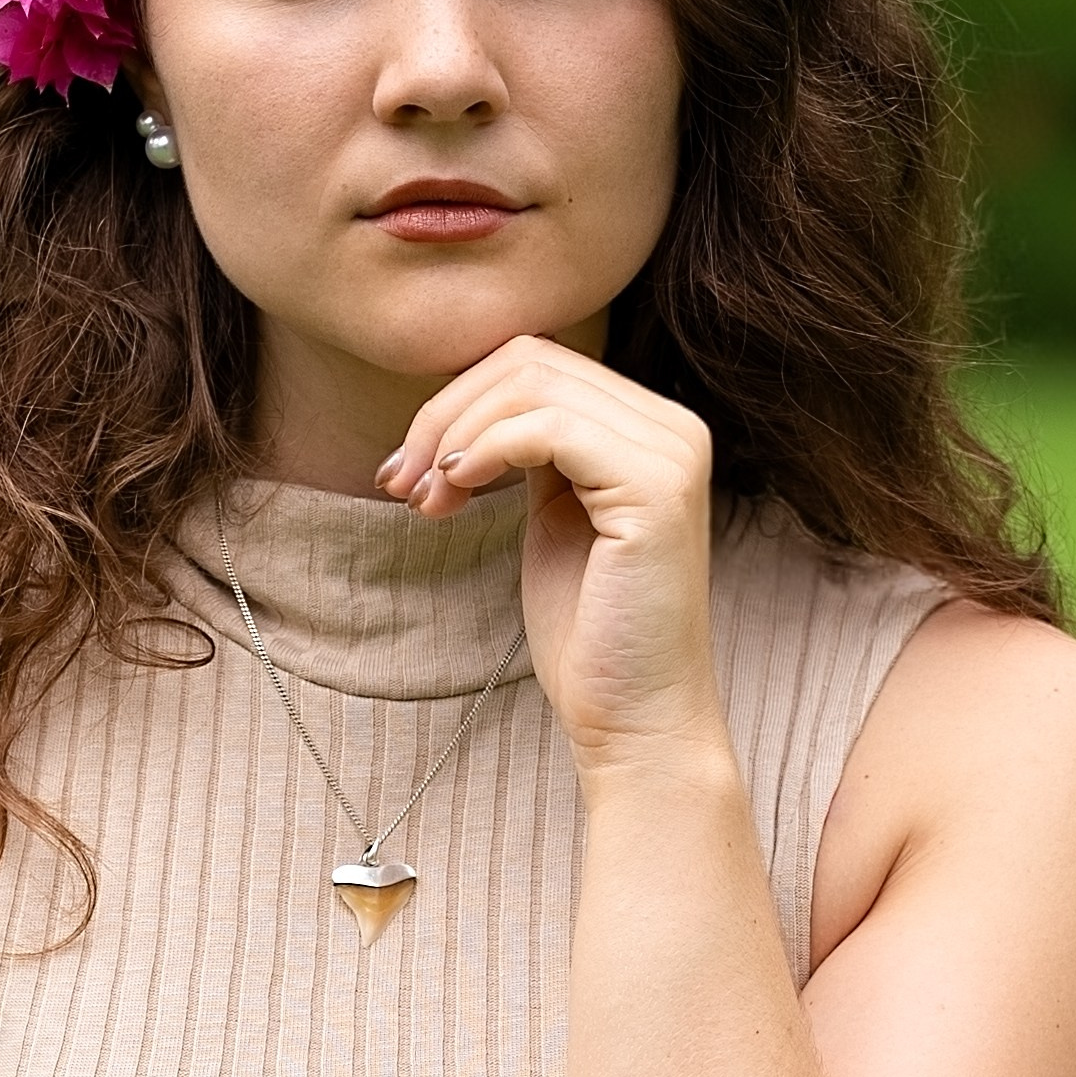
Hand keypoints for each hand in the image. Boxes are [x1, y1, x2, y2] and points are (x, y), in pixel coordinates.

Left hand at [376, 341, 724, 771]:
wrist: (633, 716)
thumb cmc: (587, 633)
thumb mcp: (552, 516)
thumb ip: (530, 451)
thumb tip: (461, 402)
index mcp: (651, 428)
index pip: (538, 362)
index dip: (459, 400)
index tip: (409, 470)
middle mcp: (674, 427)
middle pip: (531, 360)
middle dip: (445, 413)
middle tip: (401, 482)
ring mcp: (673, 453)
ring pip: (534, 384)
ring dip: (455, 434)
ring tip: (426, 500)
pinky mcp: (658, 488)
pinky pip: (550, 428)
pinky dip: (486, 449)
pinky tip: (457, 490)